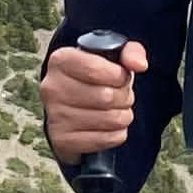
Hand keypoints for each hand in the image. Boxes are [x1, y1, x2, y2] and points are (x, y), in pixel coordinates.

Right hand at [42, 36, 145, 164]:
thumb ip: (130, 52)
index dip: (119, 75)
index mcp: (61, 60)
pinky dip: (117, 134)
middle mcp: (52, 88)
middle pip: (106, 96)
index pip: (96, 70)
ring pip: (110, 119)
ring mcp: (55, 116)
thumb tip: (139, 64)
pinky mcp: (63, 140)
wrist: (71, 109)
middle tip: (121, 95)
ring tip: (116, 110)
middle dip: (124, 96)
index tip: (120, 77)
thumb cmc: (94, 79)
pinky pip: (107, 139)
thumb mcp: (111, 58)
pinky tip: (109, 126)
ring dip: (123, 115)